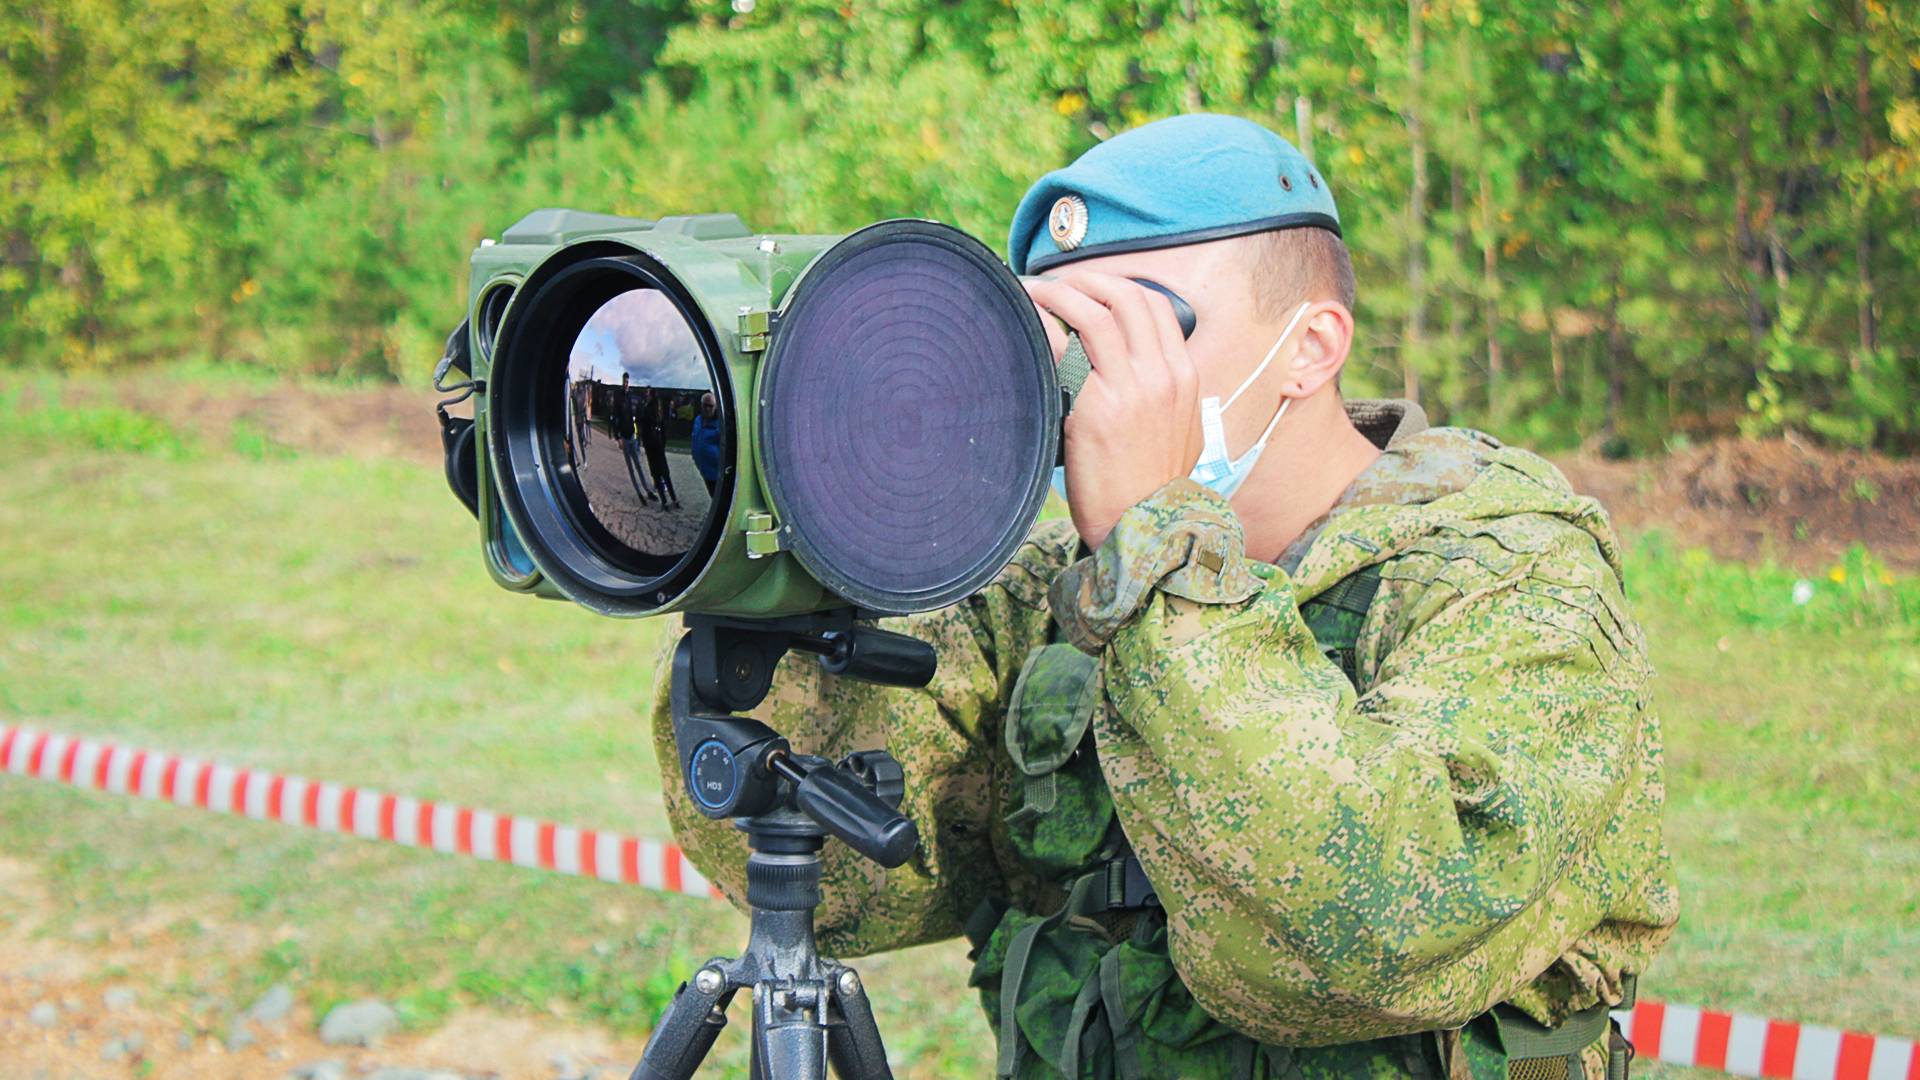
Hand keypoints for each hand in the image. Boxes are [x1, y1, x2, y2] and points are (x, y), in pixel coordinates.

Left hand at [1024, 272, 1200, 550]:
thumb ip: (1166, 395)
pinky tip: (1023, 320)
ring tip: (1031, 292)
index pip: (1155, 305)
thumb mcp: (1180, 433)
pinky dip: (1042, 324)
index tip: (1089, 286)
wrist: (1145, 529)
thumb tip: (1136, 370)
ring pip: (1094, 311)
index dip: (1118, 284)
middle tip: (1054, 282)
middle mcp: (1162, 375)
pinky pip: (1064, 347)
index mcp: (1185, 376)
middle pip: (1125, 296)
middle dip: (1085, 278)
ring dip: (1057, 292)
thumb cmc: (1151, 487)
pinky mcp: (1096, 408)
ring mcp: (1131, 390)